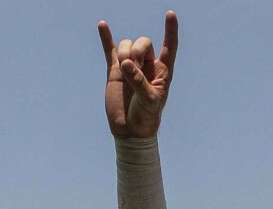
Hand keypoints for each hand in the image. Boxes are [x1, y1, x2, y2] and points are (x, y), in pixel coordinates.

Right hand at [98, 11, 178, 138]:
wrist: (129, 129)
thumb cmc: (145, 117)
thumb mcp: (148, 101)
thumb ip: (139, 81)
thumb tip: (125, 63)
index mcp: (162, 71)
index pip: (169, 46)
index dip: (170, 31)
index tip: (170, 14)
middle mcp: (147, 66)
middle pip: (143, 42)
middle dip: (137, 50)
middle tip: (133, 66)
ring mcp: (130, 67)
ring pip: (127, 45)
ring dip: (124, 52)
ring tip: (123, 69)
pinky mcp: (115, 71)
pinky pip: (109, 50)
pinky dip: (106, 38)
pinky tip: (102, 25)